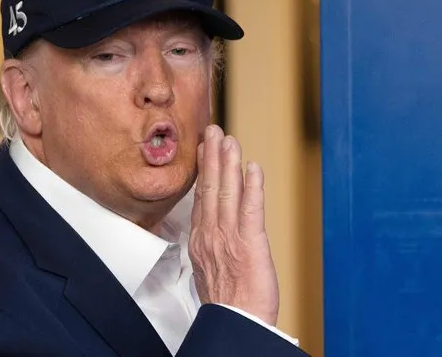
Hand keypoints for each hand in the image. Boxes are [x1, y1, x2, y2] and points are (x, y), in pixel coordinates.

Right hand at [188, 125, 278, 325]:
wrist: (236, 322)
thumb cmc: (227, 300)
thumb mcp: (207, 267)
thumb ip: (208, 243)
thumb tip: (209, 229)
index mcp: (201, 239)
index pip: (202, 197)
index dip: (205, 171)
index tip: (205, 150)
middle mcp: (211, 233)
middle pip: (210, 187)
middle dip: (213, 156)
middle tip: (214, 130)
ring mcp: (228, 236)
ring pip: (226, 192)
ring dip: (228, 163)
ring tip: (229, 139)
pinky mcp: (250, 243)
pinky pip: (250, 210)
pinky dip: (252, 187)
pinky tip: (253, 168)